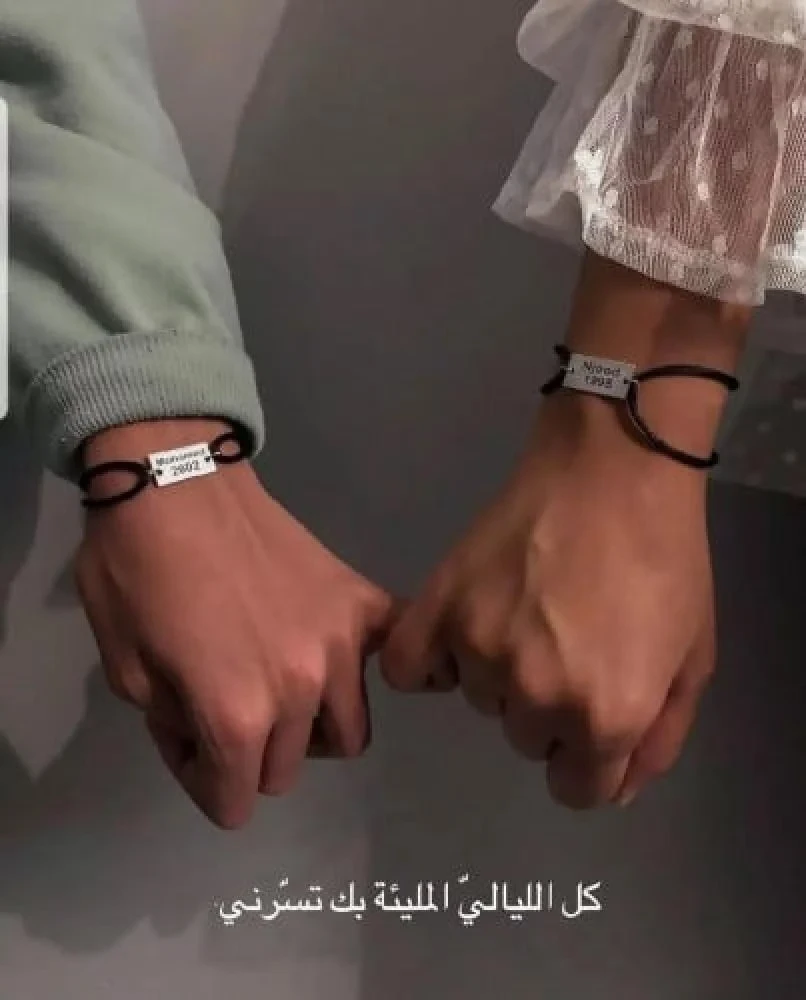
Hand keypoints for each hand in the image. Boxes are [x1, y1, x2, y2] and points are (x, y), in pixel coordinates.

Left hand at [74, 419, 395, 828]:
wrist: (176, 484)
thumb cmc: (134, 573)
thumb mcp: (124, 671)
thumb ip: (176, 728)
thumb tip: (210, 740)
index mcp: (237, 714)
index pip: (235, 802)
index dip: (204, 782)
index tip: (190, 742)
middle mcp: (302, 690)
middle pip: (288, 771)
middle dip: (248, 756)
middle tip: (221, 704)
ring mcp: (342, 644)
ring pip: (347, 733)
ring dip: (309, 727)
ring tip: (282, 683)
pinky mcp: (361, 603)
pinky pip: (389, 655)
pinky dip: (367, 665)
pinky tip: (337, 649)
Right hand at [380, 394, 716, 808]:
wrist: (615, 470)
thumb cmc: (666, 561)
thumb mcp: (693, 659)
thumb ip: (659, 741)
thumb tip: (612, 790)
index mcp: (606, 717)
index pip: (578, 789)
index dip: (592, 755)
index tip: (594, 709)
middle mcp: (537, 697)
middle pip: (528, 740)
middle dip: (551, 706)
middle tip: (568, 641)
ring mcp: (480, 650)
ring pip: (481, 698)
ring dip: (500, 671)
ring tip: (527, 610)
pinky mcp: (440, 606)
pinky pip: (408, 667)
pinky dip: (428, 661)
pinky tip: (454, 637)